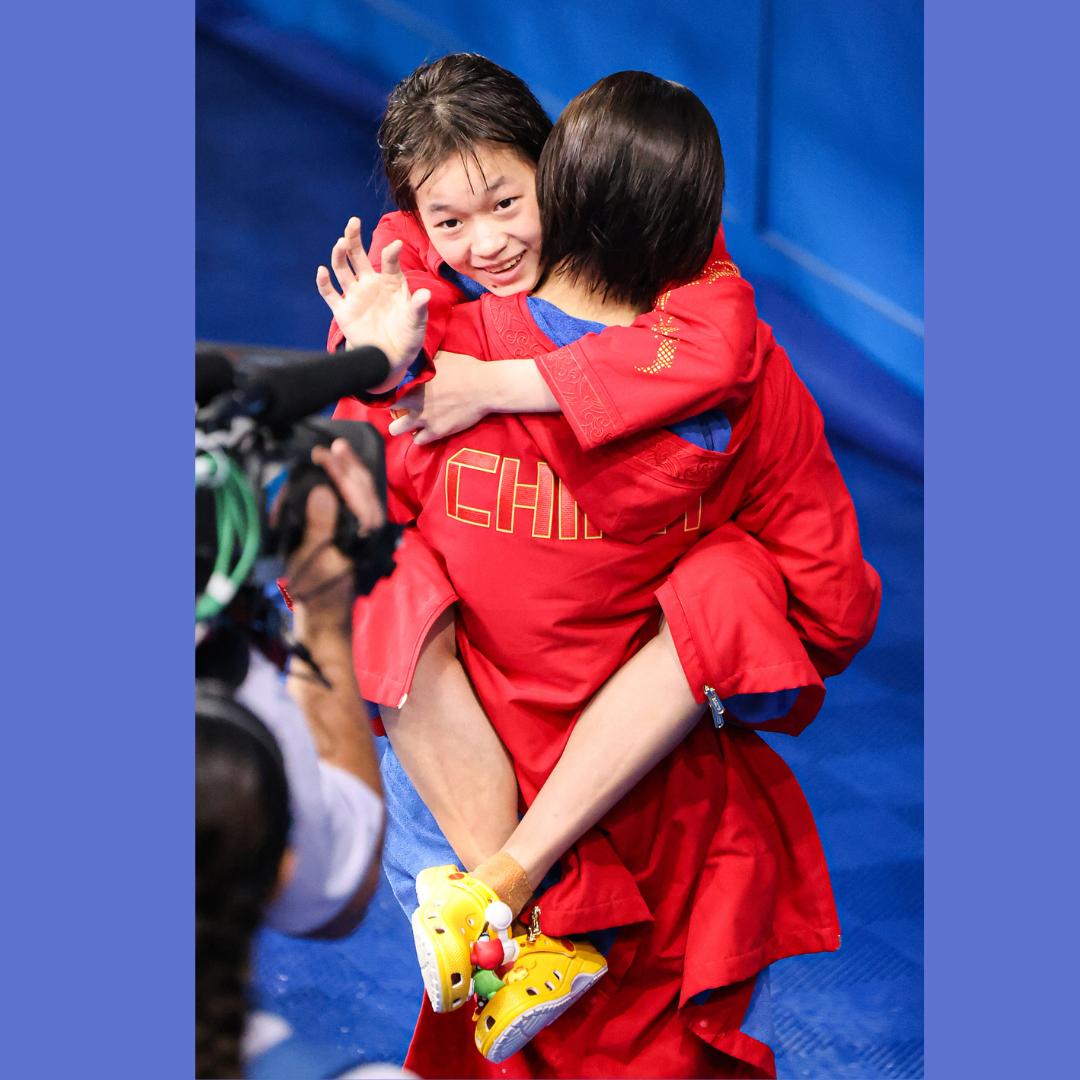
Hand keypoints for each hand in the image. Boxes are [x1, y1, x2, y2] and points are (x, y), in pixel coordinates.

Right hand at [287, 440, 384, 632]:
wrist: (324, 618)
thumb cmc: (317, 589)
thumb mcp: (313, 556)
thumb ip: (320, 522)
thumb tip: (322, 490)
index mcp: (363, 532)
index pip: (355, 491)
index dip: (339, 469)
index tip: (322, 452)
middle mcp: (369, 529)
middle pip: (364, 488)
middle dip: (349, 464)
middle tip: (333, 445)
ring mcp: (365, 533)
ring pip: (363, 494)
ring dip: (350, 472)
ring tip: (337, 454)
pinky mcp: (357, 536)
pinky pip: (357, 503)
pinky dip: (349, 487)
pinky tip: (338, 477)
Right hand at [316, 216, 430, 391]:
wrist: (392, 357)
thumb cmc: (408, 335)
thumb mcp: (416, 322)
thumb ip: (418, 307)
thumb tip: (425, 294)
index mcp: (392, 282)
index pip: (390, 262)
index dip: (391, 253)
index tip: (396, 245)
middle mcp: (371, 283)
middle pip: (359, 256)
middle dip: (354, 238)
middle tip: (353, 222)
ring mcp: (356, 295)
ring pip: (343, 269)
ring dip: (340, 255)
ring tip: (341, 243)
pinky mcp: (343, 310)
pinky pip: (329, 293)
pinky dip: (324, 282)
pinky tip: (322, 271)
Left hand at [388, 351, 493, 444]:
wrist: (486, 387)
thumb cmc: (465, 368)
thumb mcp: (440, 357)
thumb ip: (423, 361)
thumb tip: (414, 354)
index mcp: (413, 383)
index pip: (386, 390)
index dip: (385, 392)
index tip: (390, 391)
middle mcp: (414, 403)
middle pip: (387, 411)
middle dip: (392, 410)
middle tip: (401, 408)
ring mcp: (425, 419)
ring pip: (397, 430)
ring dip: (403, 426)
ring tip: (411, 420)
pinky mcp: (438, 431)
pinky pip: (419, 441)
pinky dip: (419, 436)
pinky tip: (425, 429)